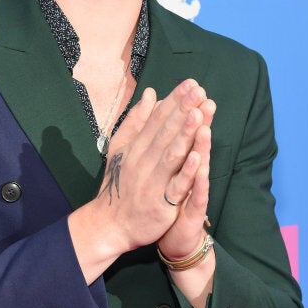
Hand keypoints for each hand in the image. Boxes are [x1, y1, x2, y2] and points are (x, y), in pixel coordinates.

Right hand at [95, 79, 214, 253]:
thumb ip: (136, 120)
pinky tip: (197, 156)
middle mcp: (144, 161)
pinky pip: (175, 186)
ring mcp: (153, 182)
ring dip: (185, 134)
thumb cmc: (119, 184)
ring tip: (198, 114)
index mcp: (137, 146)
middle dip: (183, 111)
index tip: (191, 84)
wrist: (109, 224)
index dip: (175, 101)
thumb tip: (151, 93)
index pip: (158, 119)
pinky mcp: (161, 203)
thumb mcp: (121, 147)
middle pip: (166, 133)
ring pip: (171, 155)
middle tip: (198, 91)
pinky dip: (185, 172)